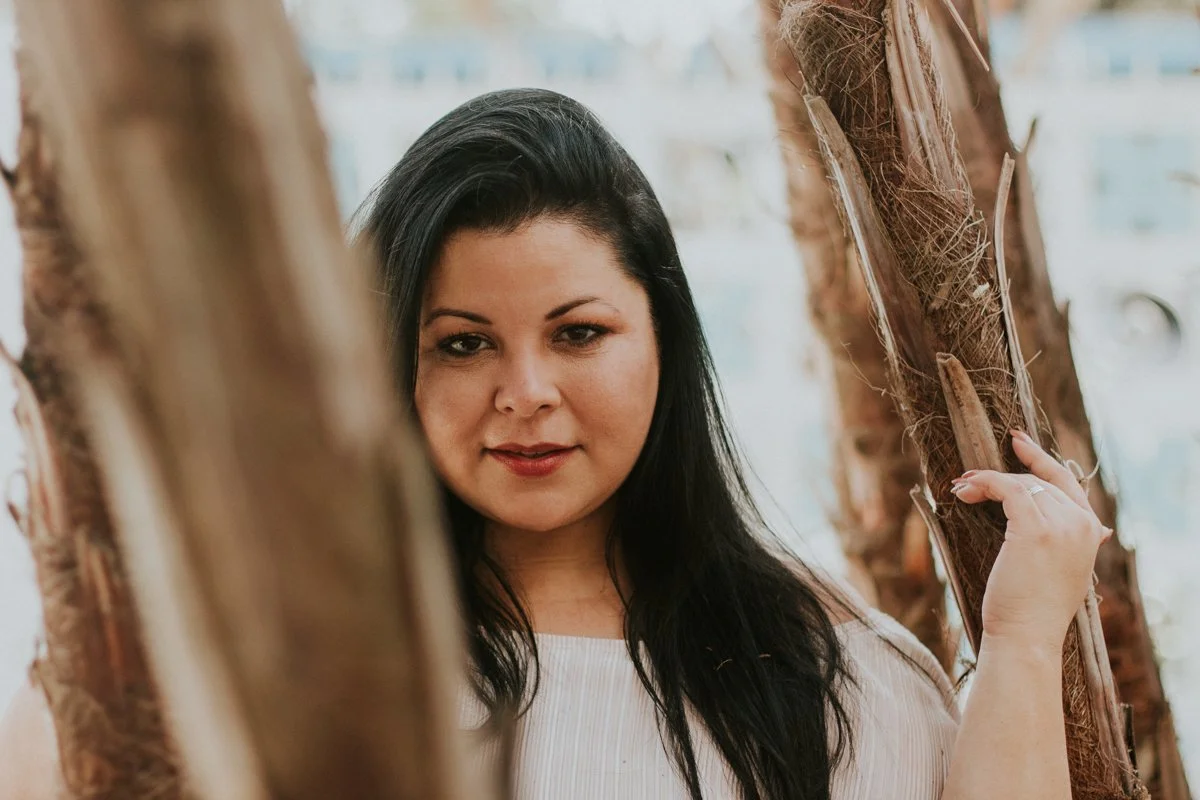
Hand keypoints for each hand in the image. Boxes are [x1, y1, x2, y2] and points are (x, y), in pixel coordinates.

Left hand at [950, 431, 1111, 654]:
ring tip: (962, 488)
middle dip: (1001, 475)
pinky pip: (1007, 488)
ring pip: (1021, 483)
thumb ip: (1077, 544)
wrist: (1027, 636)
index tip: (1017, 441)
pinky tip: (966, 492)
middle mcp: (1081, 524)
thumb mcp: (1066, 572)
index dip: (1041, 459)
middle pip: (1038, 481)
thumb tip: (1102, 530)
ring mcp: (1061, 525)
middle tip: (970, 477)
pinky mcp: (1035, 528)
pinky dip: (984, 484)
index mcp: (1090, 533)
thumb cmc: (1034, 610)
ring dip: (987, 481)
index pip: (1067, 483)